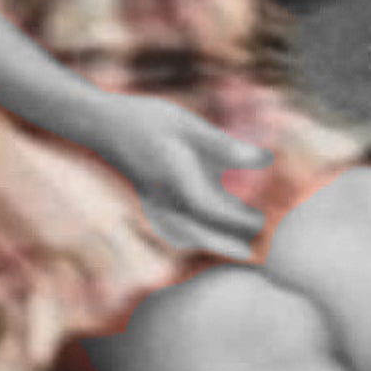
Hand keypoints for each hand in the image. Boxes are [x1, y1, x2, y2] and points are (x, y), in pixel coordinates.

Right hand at [96, 92, 276, 259]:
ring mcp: (154, 207)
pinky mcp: (151, 208)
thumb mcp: (190, 127)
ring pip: (189, 238)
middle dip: (233, 243)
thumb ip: (226, 147)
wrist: (103, 126)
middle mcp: (164, 199)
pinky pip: (176, 233)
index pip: (212, 210)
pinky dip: (197, 239)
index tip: (266, 220)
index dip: (240, 219)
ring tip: (244, 247)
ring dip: (216, 243)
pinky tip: (210, 237)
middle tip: (263, 250)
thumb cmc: (148, 121)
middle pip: (202, 235)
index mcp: (175, 179)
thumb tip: (266, 159)